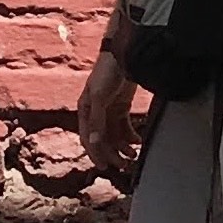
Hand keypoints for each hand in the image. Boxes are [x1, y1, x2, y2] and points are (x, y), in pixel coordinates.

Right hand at [77, 49, 140, 174]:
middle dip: (113, 153)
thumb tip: (93, 143)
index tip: (105, 167)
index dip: (95, 154)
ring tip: (134, 156)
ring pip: (114, 135)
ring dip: (123, 147)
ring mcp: (108, 110)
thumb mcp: (99, 96)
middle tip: (125, 165)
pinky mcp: (121, 107)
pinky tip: (138, 141)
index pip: (87, 138)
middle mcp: (95, 113)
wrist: (124, 54)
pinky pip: (124, 127)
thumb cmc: (106, 73)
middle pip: (102, 139)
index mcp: (85, 110)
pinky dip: (130, 136)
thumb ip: (97, 120)